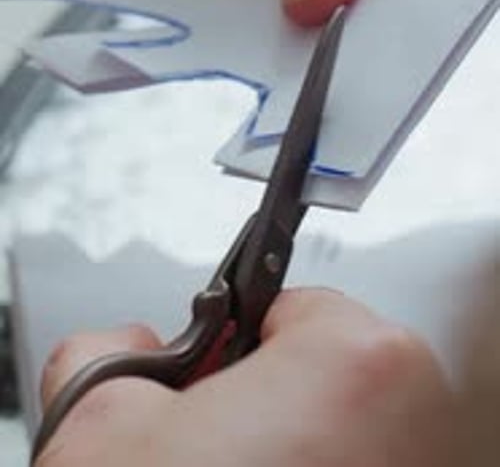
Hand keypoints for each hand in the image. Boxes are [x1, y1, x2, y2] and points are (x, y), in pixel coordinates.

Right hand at [36, 289, 454, 466]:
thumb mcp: (100, 429)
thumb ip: (107, 355)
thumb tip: (123, 350)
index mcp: (360, 365)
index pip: (292, 308)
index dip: (229, 347)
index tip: (207, 378)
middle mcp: (424, 430)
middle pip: (325, 378)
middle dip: (262, 407)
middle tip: (211, 455)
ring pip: (343, 444)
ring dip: (292, 461)